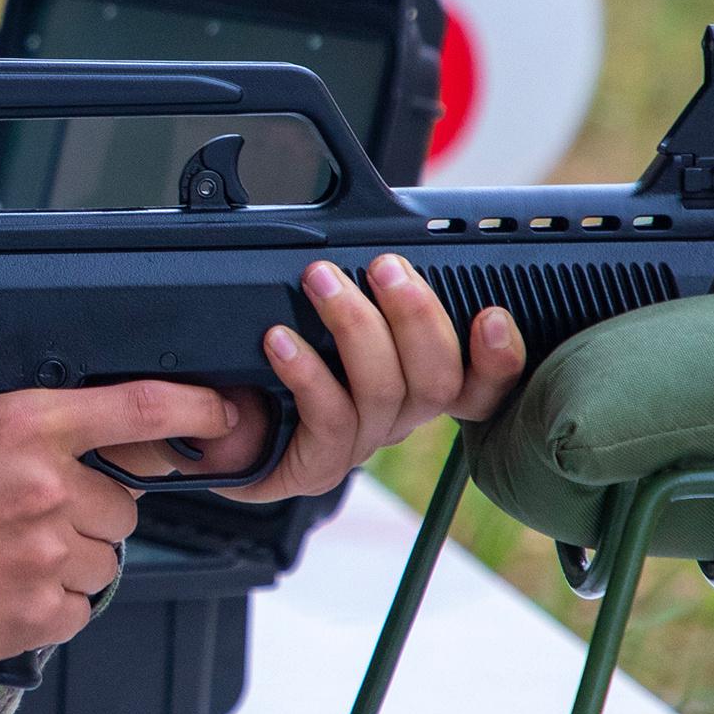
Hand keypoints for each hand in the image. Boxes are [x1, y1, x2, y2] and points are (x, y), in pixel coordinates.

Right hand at [0, 381, 241, 676]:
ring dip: (70, 563)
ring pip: (104, 559)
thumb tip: (90, 433)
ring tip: (6, 559)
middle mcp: (45, 484)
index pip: (140, 407)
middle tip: (27, 522)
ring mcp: (46, 551)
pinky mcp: (39, 611)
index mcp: (22, 424)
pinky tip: (2, 592)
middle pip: (121, 505)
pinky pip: (79, 608)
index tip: (223, 414)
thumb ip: (26, 427)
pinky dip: (50, 606)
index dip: (196, 409)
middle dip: (89, 516)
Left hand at [184, 255, 524, 502]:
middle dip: (417, 315)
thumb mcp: (322, 315)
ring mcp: (360, 442)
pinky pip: (330, 418)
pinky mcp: (318, 465)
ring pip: (386, 391)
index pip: (479, 380)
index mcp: (415, 382)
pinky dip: (308, 372)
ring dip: (356, 326)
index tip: (491, 316)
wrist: (214, 424)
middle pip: (438, 379)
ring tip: (321, 281)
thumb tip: (380, 248)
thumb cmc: (270, 362)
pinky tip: (280, 341)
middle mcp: (399, 416)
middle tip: (386, 267)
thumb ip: (360, 288)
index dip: (499, 357)